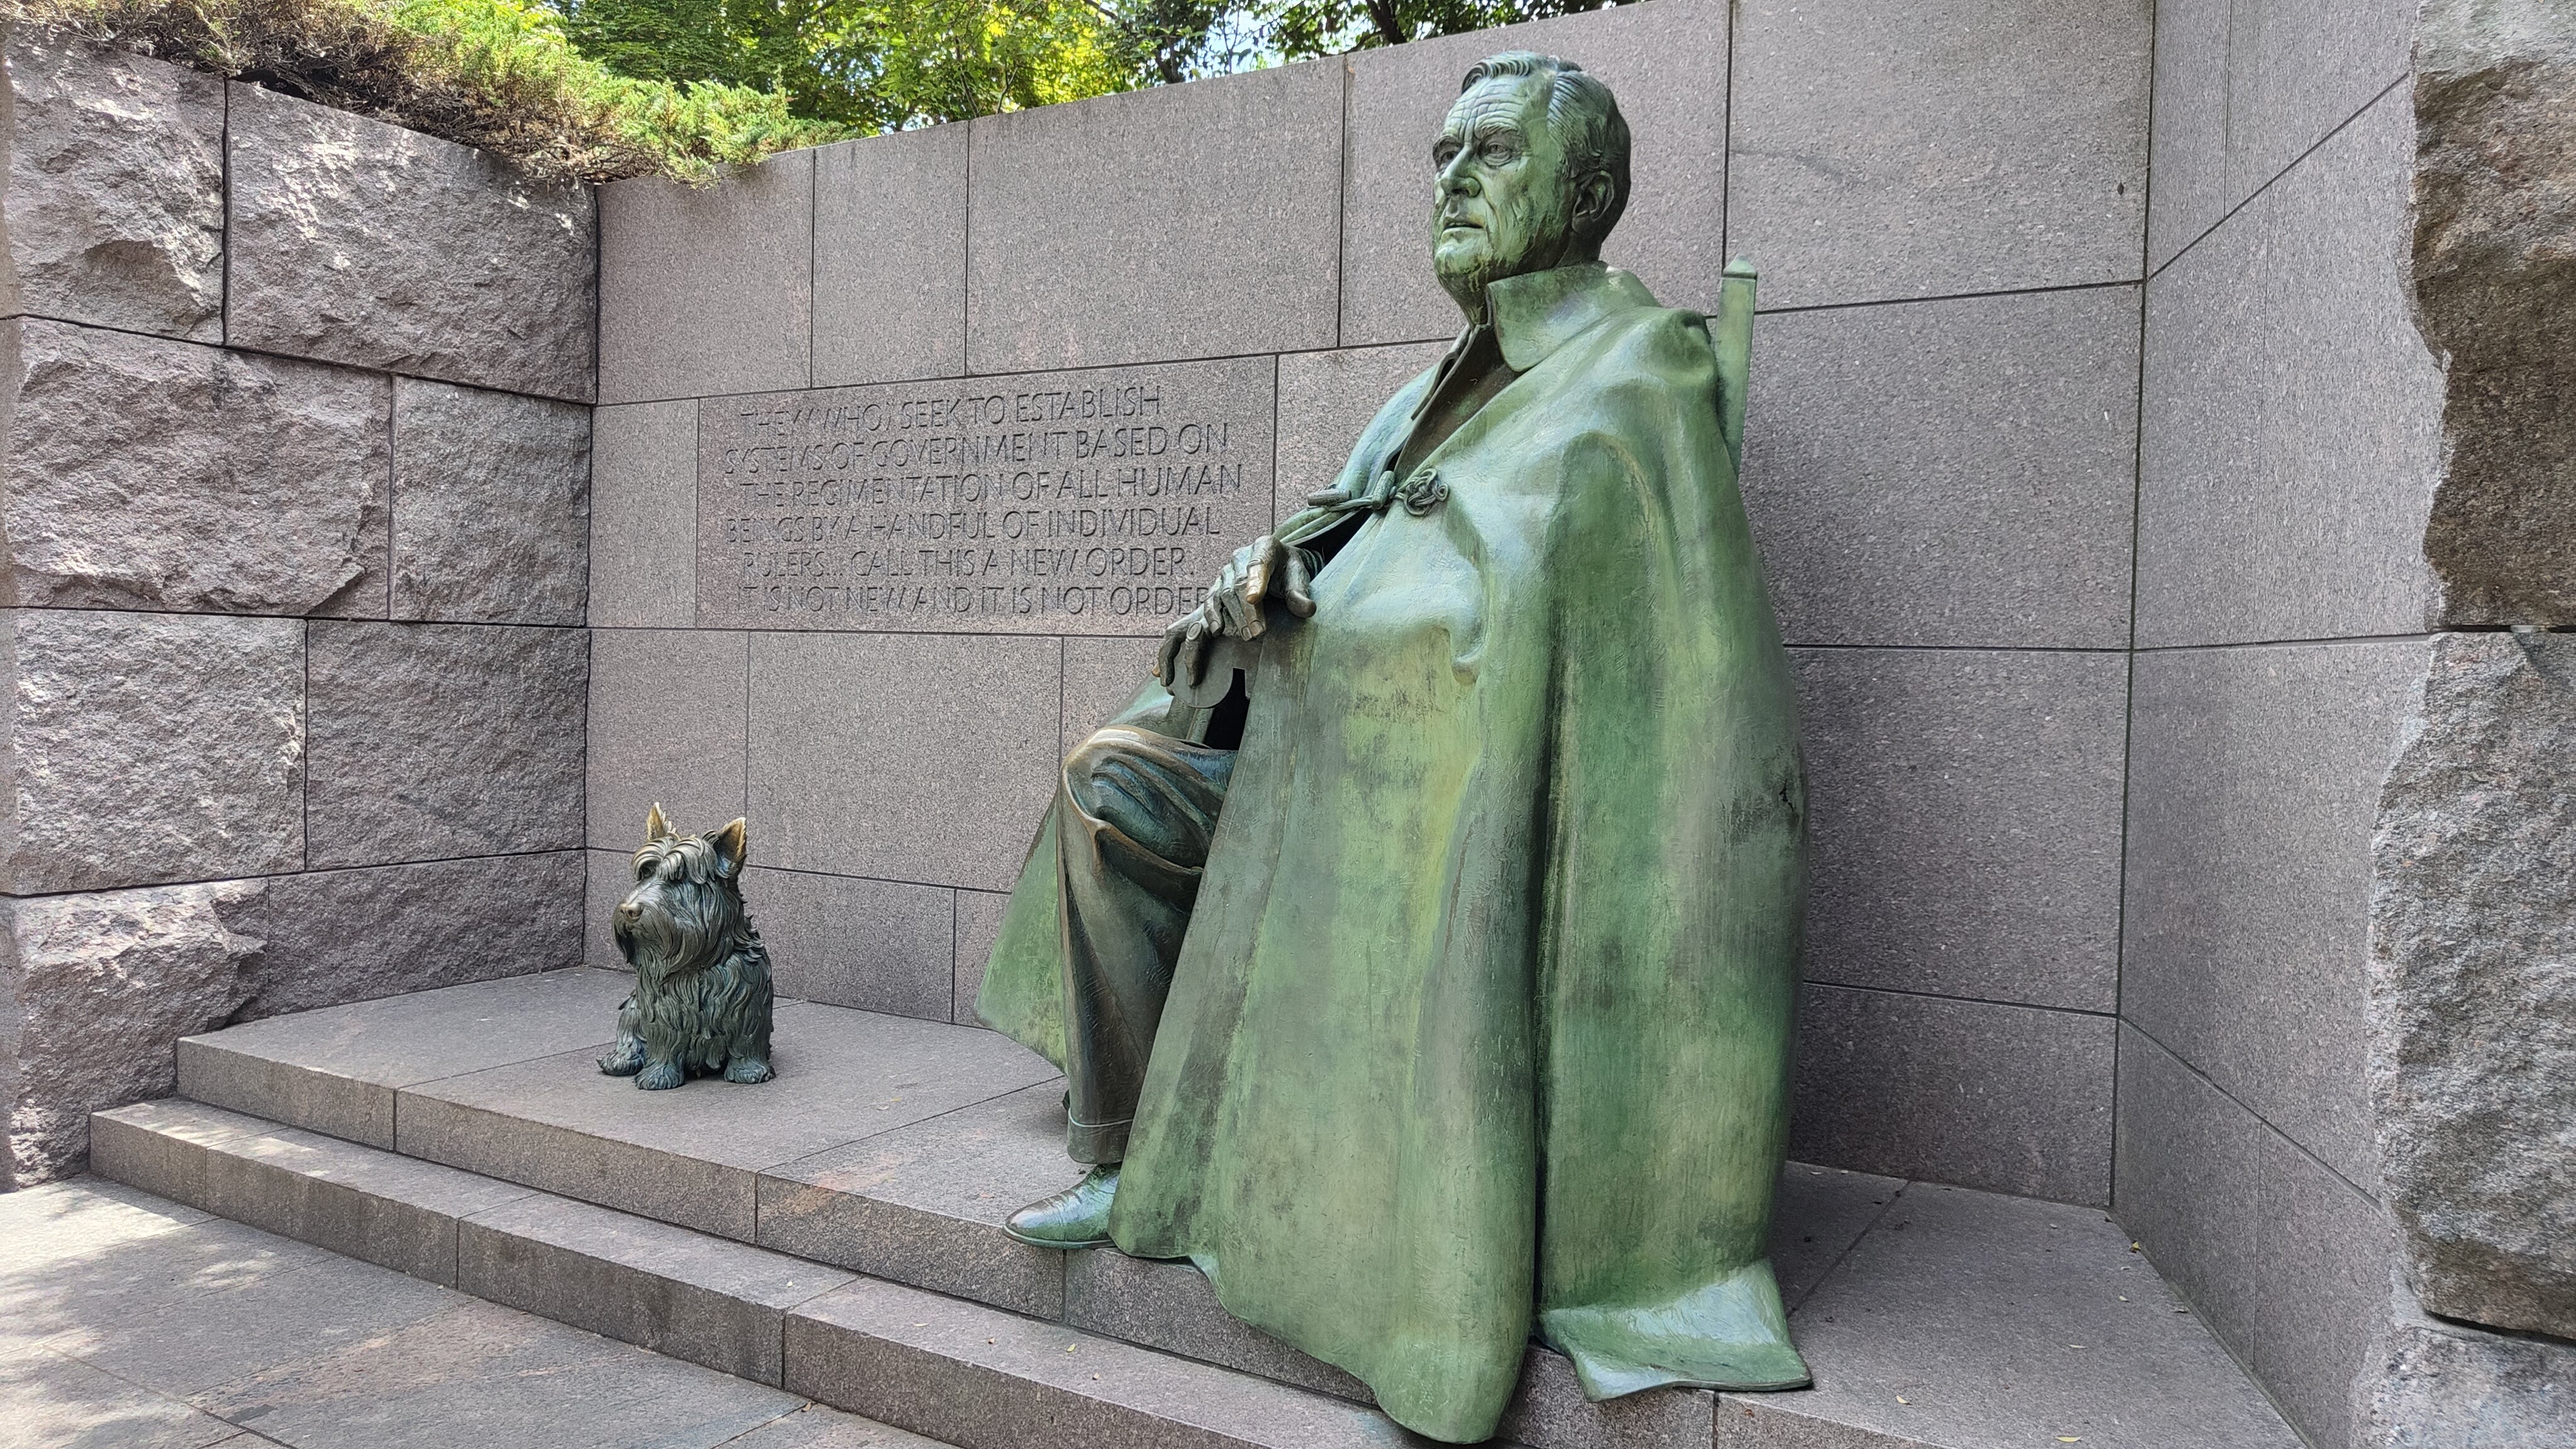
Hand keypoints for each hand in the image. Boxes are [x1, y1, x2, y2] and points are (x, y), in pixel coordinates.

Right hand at [1156, 535, 1318, 687]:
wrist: (1278, 567)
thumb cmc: (1289, 572)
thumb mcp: (1299, 577)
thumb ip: (1300, 592)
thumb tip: (1307, 609)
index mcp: (1265, 547)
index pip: (1259, 564)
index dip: (1255, 581)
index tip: (1254, 599)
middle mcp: (1241, 556)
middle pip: (1239, 584)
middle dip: (1248, 611)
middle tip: (1258, 633)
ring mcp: (1227, 570)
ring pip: (1224, 593)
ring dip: (1235, 617)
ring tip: (1248, 637)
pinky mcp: (1218, 585)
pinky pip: (1211, 599)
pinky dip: (1212, 615)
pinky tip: (1217, 631)